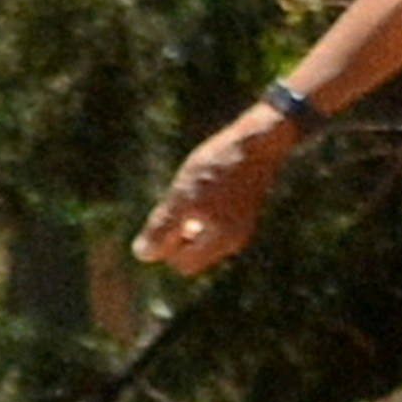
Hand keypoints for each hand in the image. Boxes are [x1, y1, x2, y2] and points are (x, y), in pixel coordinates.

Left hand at [136, 100, 299, 278]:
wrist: (258, 138)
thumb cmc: (218, 167)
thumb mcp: (182, 196)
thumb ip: (162, 229)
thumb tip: (143, 254)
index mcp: (221, 241)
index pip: (182, 263)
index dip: (167, 243)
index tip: (171, 211)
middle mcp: (235, 240)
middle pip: (192, 254)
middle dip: (177, 234)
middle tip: (179, 202)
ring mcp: (241, 226)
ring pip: (201, 238)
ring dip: (188, 222)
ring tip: (191, 192)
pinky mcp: (243, 212)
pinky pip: (213, 226)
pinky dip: (202, 214)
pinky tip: (204, 187)